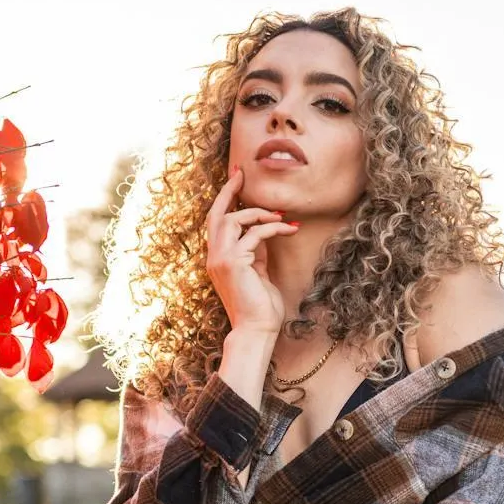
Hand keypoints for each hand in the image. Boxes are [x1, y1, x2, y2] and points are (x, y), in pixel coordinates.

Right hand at [205, 167, 294, 337]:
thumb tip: (263, 231)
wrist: (257, 330)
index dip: (224, 199)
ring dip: (258, 213)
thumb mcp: (258, 272)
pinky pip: (254, 234)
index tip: (235, 179)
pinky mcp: (234, 263)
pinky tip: (289, 228)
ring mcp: (221, 259)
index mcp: (217, 258)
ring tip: (280, 216)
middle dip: (229, 191)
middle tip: (242, 173)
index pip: (216, 222)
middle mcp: (214, 257)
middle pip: (217, 214)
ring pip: (233, 220)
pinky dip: (273, 227)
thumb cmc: (260, 306)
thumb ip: (256, 251)